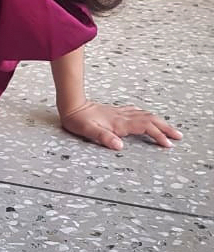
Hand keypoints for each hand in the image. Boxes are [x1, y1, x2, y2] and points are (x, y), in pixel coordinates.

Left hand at [59, 100, 182, 149]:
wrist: (72, 105)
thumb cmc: (78, 120)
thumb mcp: (88, 131)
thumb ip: (104, 137)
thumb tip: (119, 146)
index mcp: (120, 123)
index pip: (145, 128)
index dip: (158, 135)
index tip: (168, 144)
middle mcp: (123, 117)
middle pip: (151, 120)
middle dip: (166, 128)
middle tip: (179, 136)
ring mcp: (121, 113)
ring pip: (146, 115)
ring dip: (160, 122)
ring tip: (170, 129)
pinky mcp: (117, 112)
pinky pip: (138, 112)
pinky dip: (148, 116)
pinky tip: (148, 117)